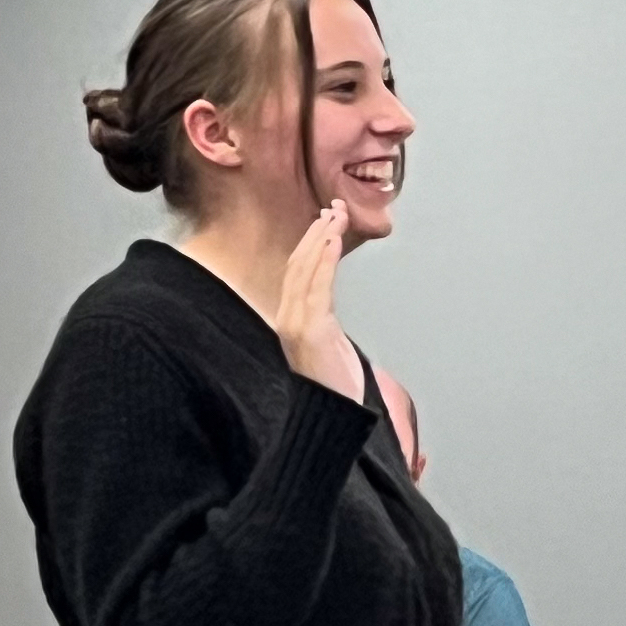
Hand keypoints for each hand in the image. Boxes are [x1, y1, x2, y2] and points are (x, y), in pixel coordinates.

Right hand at [276, 200, 362, 401]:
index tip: (326, 219)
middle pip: (299, 264)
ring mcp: (296, 323)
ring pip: (305, 270)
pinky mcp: (310, 331)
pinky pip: (316, 288)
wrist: (330, 419)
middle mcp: (288, 317)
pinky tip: (331, 239)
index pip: (297, 272)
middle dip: (317, 233)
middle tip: (336, 206)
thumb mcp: (328, 346)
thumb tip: (327, 306)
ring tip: (336, 214)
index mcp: (291, 318)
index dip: (310, 244)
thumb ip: (324, 322)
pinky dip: (323, 260)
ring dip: (322, 238)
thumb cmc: (332, 387)